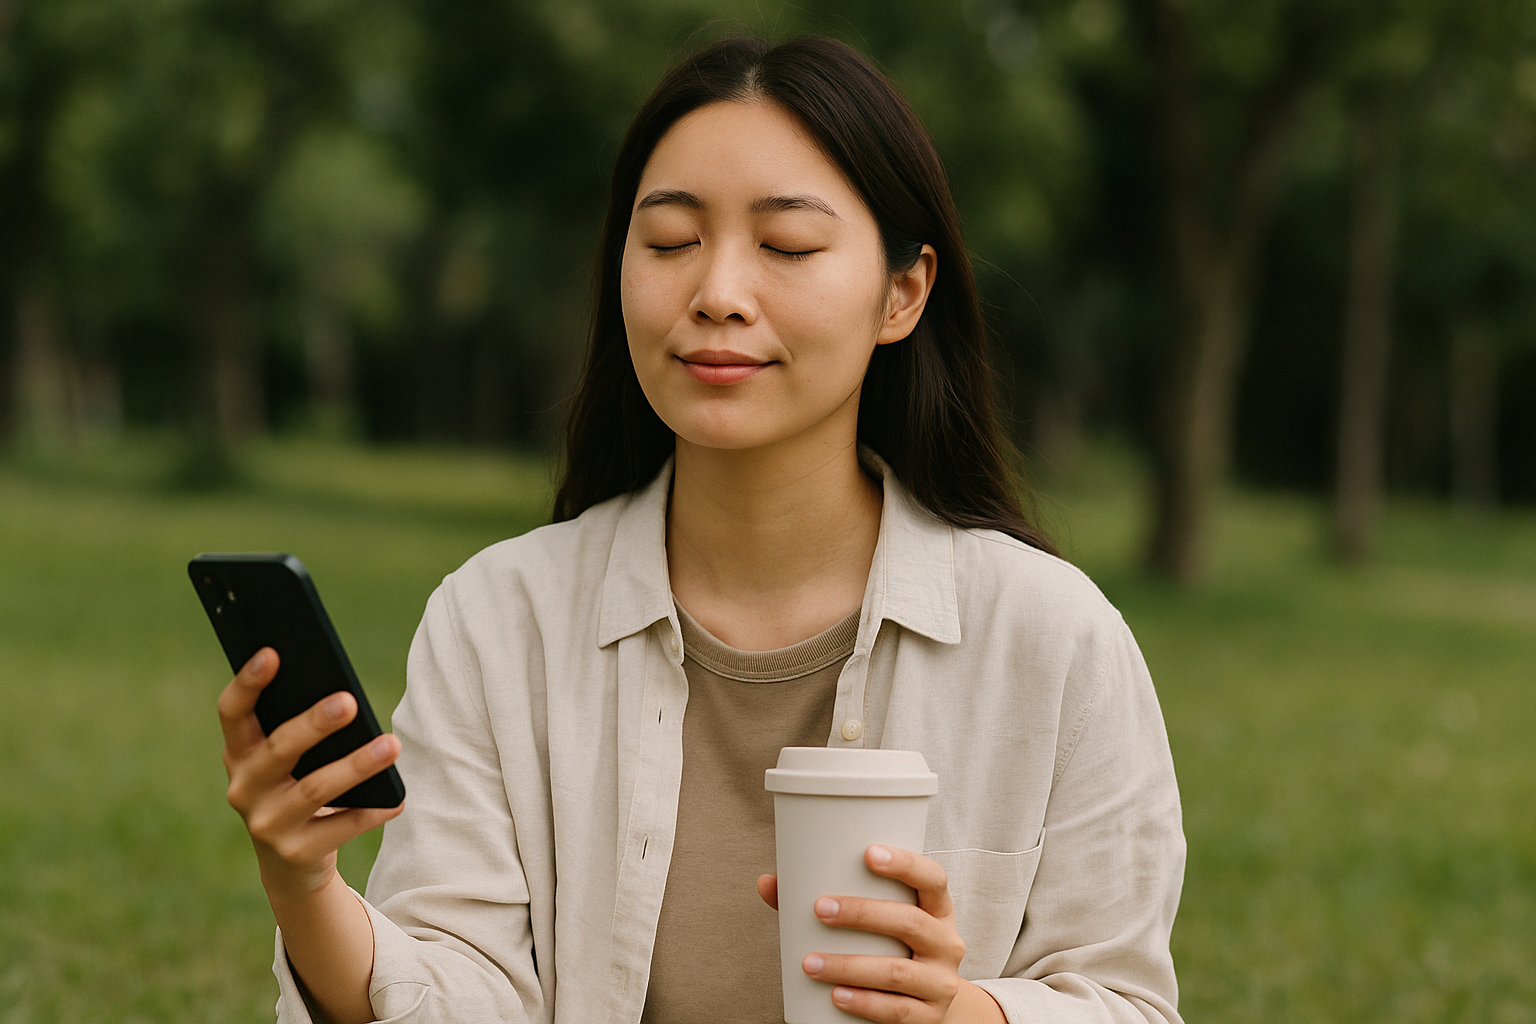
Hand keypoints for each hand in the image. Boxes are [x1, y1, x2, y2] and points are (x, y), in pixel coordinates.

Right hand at [218, 647, 403, 902]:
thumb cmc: (297, 788)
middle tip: (349, 701)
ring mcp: (267, 824)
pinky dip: (371, 811)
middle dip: (314, 724)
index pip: (232, 713)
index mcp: (240, 753)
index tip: (272, 653)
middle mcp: (243, 788)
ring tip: (392, 745)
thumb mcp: (291, 760)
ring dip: (356, 765)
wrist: (292, 863)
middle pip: (279, 749)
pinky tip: (396, 798)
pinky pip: (339, 828)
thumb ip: (301, 729)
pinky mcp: (295, 853)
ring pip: (314, 790)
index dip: (247, 683)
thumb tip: (343, 694)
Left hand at [756, 846, 1005, 1023]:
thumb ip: (827, 899)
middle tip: (820, 909)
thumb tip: (768, 882)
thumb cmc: (892, 947)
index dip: (905, 864)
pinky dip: (864, 1003)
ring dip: (850, 966)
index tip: (868, 853)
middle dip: (863, 913)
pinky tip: (836, 996)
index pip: (932, 879)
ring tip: (810, 962)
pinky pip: (896, 1011)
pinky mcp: (929, 1017)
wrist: (927, 1003)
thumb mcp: (877, 922)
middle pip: (910, 922)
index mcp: (937, 909)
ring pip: (897, 972)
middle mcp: (946, 942)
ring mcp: (941, 982)